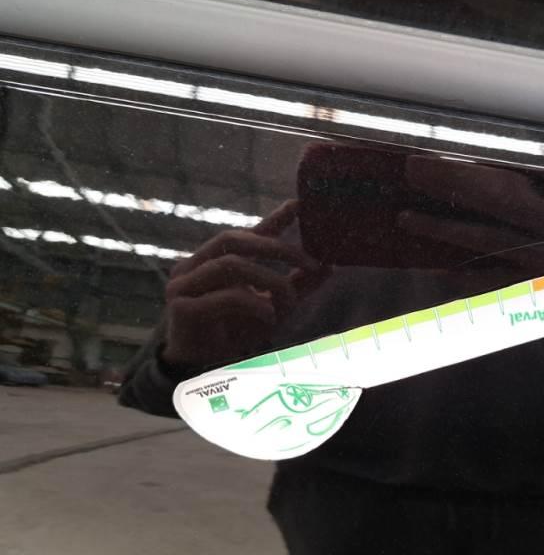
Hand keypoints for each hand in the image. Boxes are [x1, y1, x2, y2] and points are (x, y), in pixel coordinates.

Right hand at [162, 201, 327, 370]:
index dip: (273, 219)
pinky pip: (224, 295)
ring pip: (231, 265)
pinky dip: (254, 303)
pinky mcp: (182, 307)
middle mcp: (195, 266)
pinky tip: (269, 316)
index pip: (247, 234)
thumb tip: (327, 267)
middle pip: (235, 240)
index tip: (299, 205)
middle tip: (310, 263)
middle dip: (277, 248)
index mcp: (214, 261)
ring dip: (268, 280)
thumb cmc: (233, 334)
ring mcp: (183, 285)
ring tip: (288, 301)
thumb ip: (296, 286)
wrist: (200, 371)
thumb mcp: (272, 307)